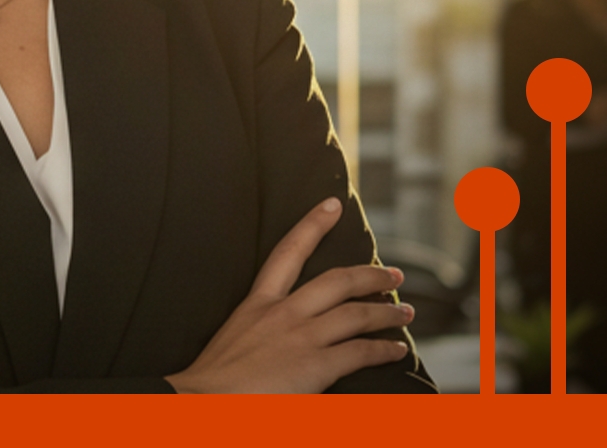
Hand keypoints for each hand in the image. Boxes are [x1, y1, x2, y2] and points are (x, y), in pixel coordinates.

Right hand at [165, 197, 413, 393]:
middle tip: (393, 274)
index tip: (331, 205)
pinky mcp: (315, 365)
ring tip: (405, 313)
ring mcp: (300, 338)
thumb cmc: (214, 379)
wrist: (201, 401)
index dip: (312, 225)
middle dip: (370, 274)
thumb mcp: (235, 340)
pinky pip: (361, 351)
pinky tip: (396, 349)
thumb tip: (280, 335)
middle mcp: (282, 314)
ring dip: (387, 312)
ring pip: (356, 314)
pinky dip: (383, 349)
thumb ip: (260, 330)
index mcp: (256, 304)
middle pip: (336, 280)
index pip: (287, 253)